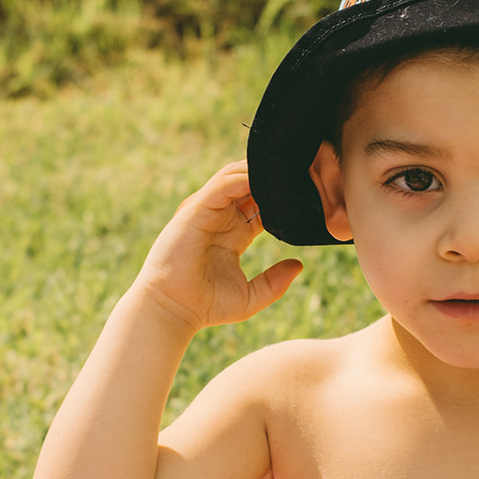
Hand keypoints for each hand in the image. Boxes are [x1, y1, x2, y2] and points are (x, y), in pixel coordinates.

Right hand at [133, 161, 303, 331]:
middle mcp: (220, 218)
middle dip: (270, 177)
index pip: (260, 204)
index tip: (305, 194)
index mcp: (234, 234)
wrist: (174, 309)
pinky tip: (262, 178)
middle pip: (248, 184)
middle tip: (300, 173)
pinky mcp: (196, 209)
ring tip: (285, 169)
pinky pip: (222, 184)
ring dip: (258, 171)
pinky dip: (242, 177)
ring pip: (235, 177)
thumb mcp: (252, 296)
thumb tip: (299, 265)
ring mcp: (207, 211)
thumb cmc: (207, 306)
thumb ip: (275, 282)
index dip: (280, 198)